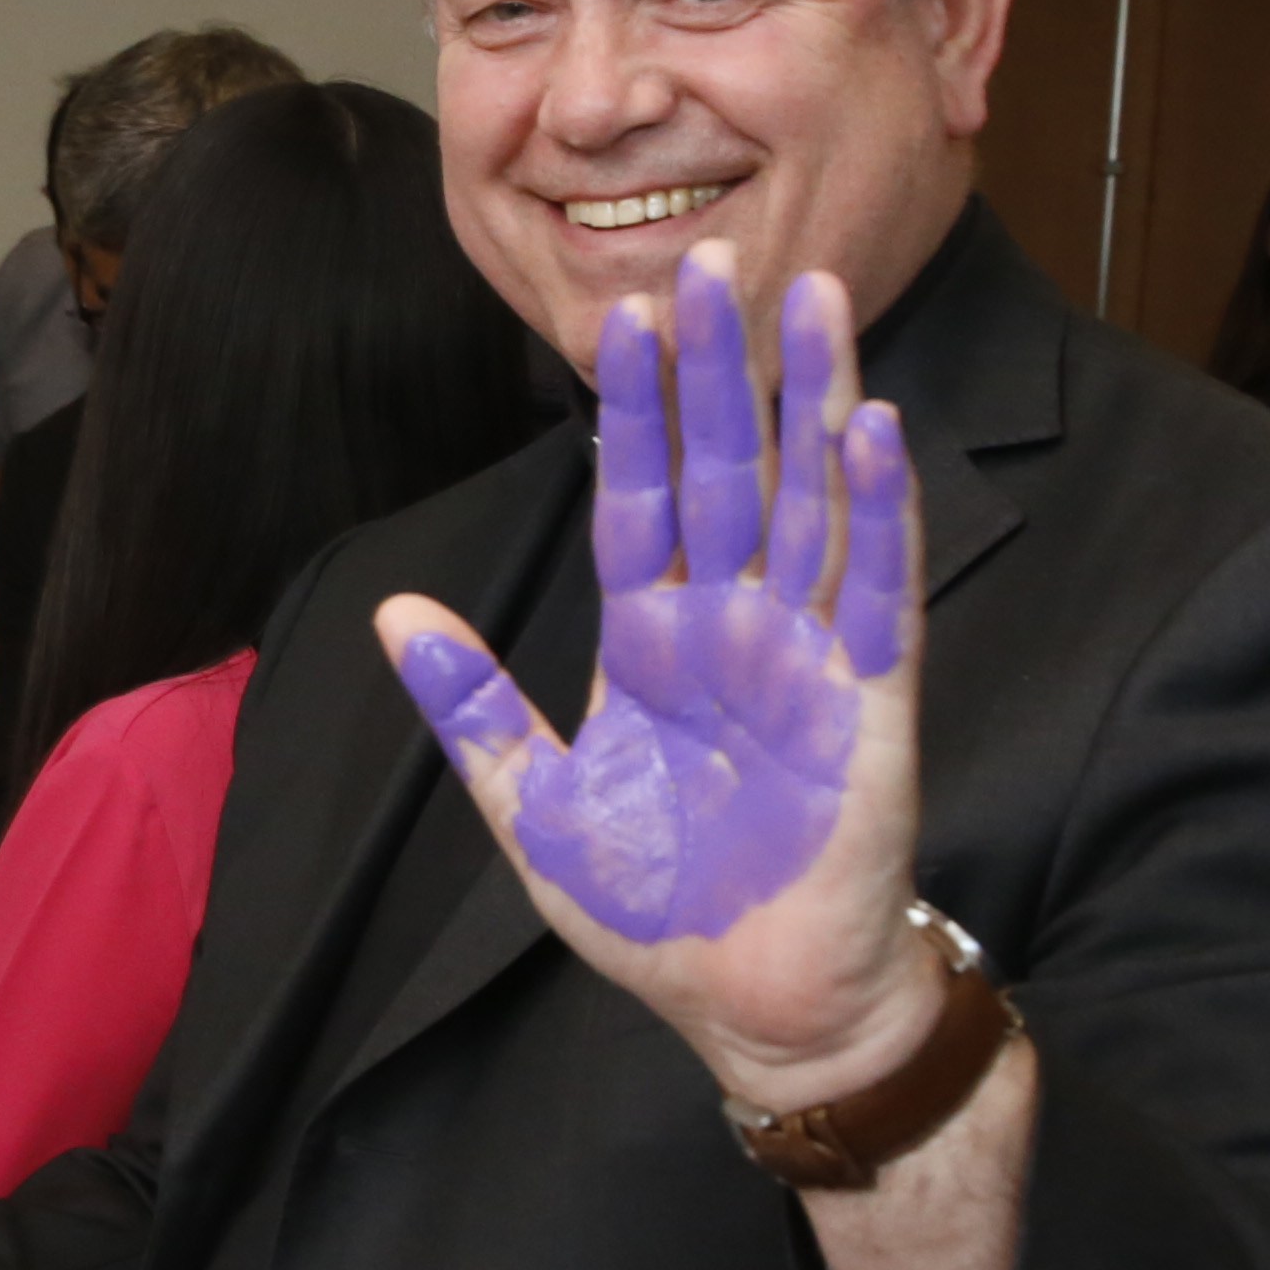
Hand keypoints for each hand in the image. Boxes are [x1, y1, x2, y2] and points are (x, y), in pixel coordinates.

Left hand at [376, 246, 930, 1111]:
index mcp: (650, 642)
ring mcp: (804, 656)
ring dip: (813, 401)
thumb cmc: (658, 914)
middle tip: (712, 258)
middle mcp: (731, 629)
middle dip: (719, 370)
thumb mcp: (532, 804)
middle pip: (728, 471)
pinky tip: (870, 431)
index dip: (633, 411)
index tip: (620, 314)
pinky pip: (878, 590)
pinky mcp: (870, 702)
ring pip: (812, 501)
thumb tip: (392, 612)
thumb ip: (471, 706)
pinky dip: (878, 511)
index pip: (640, 499)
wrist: (754, 1011)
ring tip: (811, 300)